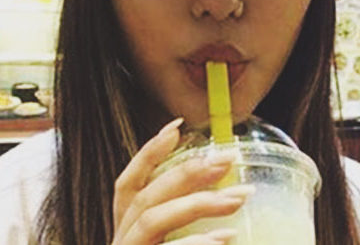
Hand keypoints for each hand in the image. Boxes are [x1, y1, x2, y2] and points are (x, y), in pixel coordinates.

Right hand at [111, 118, 251, 244]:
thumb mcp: (176, 238)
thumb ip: (189, 220)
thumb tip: (232, 196)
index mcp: (128, 230)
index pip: (129, 184)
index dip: (148, 153)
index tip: (176, 126)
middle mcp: (123, 240)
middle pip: (146, 196)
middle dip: (186, 173)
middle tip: (226, 160)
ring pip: (152, 218)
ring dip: (196, 204)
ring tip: (236, 198)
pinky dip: (196, 244)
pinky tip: (226, 237)